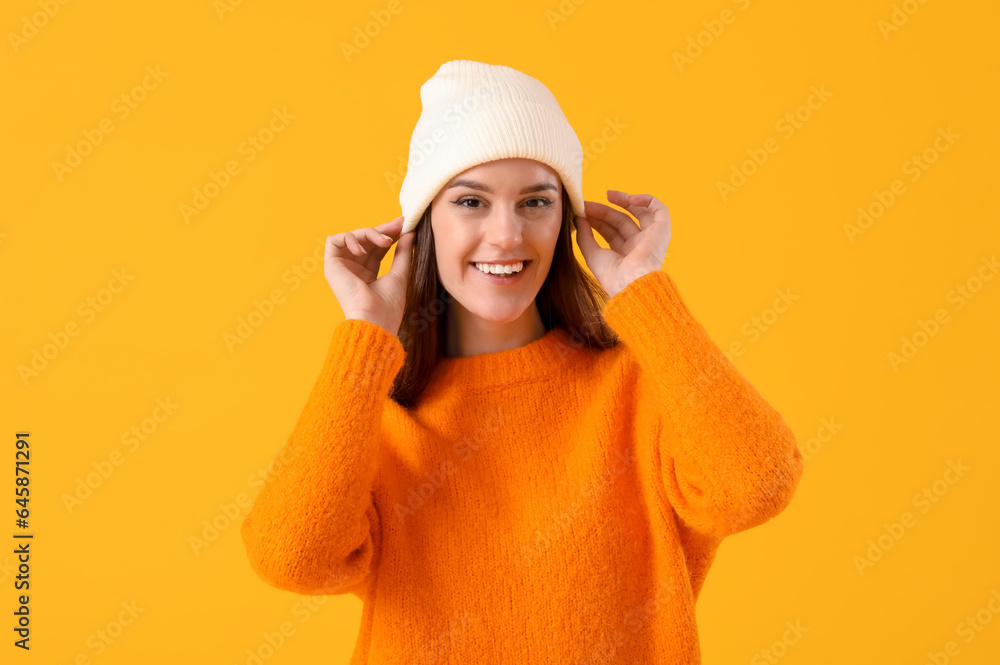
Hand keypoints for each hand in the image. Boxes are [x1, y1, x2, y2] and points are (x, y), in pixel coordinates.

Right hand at [324, 215, 414, 336]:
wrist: (375, 319)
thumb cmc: (388, 305)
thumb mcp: (399, 274)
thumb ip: (402, 253)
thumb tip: (409, 233)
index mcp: (368, 274)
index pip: (377, 247)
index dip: (389, 234)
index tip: (404, 225)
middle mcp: (353, 269)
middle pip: (366, 239)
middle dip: (383, 229)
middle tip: (400, 224)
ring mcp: (342, 267)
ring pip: (352, 236)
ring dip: (370, 233)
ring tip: (385, 241)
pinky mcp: (331, 265)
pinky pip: (334, 240)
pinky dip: (350, 239)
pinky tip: (364, 251)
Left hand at [573, 190, 671, 297]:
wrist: (631, 282)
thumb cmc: (612, 276)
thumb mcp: (592, 254)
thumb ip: (584, 236)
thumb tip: (578, 218)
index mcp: (623, 255)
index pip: (609, 231)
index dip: (596, 219)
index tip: (581, 211)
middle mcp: (638, 246)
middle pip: (621, 221)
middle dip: (604, 210)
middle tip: (587, 203)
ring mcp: (650, 238)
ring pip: (639, 213)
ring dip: (624, 201)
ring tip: (608, 194)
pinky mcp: (662, 231)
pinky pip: (659, 210)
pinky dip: (647, 200)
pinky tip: (630, 198)